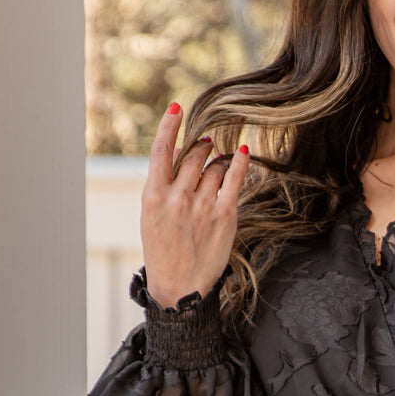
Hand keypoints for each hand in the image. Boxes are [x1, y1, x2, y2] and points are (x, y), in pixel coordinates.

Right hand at [141, 103, 249, 307]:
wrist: (178, 287)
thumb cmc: (164, 250)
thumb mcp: (151, 216)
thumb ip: (163, 186)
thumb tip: (179, 155)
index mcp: (153, 195)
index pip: (161, 151)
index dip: (169, 126)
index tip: (177, 108)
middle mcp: (176, 197)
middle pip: (193, 156)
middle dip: (201, 148)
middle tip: (207, 146)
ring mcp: (201, 205)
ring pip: (214, 167)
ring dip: (218, 161)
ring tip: (218, 166)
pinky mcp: (223, 214)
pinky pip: (234, 179)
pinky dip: (240, 162)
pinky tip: (243, 152)